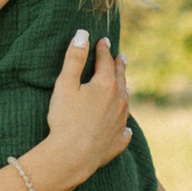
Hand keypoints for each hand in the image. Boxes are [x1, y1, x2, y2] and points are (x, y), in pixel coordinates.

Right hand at [37, 31, 132, 190]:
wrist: (72, 156)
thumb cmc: (65, 119)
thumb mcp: (65, 84)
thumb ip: (74, 58)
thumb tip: (83, 33)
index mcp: (106, 85)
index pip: (106, 61)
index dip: (103, 50)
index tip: (103, 42)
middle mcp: (119, 101)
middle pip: (121, 78)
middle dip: (119, 65)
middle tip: (120, 57)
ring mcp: (121, 122)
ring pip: (126, 101)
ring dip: (124, 91)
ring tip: (124, 86)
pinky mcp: (118, 141)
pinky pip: (125, 130)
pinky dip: (125, 124)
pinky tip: (125, 127)